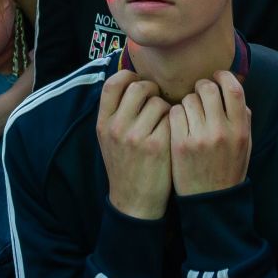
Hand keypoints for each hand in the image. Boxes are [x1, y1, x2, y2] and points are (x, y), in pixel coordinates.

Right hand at [96, 70, 172, 220]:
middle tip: (157, 99)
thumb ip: (116, 112)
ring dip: (165, 108)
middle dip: (152, 89)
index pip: (113, 84)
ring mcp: (137, 136)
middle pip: (138, 87)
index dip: (128, 76)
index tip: (137, 81)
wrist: (134, 201)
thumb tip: (132, 81)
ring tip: (164, 120)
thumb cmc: (125, 166)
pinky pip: (171, 119)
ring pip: (158, 102)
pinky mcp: (157, 146)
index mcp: (103, 123)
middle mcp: (117, 127)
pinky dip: (174, 122)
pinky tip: (172, 133)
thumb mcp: (108, 139)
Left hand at [167, 72, 251, 197]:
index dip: (224, 77)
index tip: (217, 77)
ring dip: (188, 101)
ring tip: (190, 113)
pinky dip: (176, 113)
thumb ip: (243, 118)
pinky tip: (180, 123)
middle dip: (202, 86)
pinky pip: (174, 113)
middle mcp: (220, 132)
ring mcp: (199, 138)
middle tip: (199, 94)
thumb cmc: (228, 170)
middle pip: (208, 89)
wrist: (210, 201)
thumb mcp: (244, 145)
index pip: (234, 89)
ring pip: (189, 99)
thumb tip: (234, 90)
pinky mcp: (180, 144)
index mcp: (239, 130)